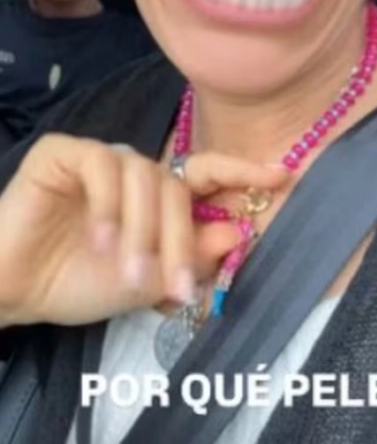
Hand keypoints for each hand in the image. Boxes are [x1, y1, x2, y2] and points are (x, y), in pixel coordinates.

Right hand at [0, 134, 287, 326]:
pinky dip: (107, 206)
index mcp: (159, 195)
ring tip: (129, 273)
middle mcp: (136, 170)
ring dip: (143, 231)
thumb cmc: (78, 283)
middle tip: (178, 286)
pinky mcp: (65, 153)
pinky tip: (99, 239)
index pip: (208, 174)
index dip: (244, 174)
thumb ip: (190, 257)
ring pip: (145, 177)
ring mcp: (101, 157)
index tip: (282, 178)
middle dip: (183, 239)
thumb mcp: (147, 280)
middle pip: (179, 186)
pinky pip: (101, 166)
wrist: (16, 291)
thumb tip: (237, 231)